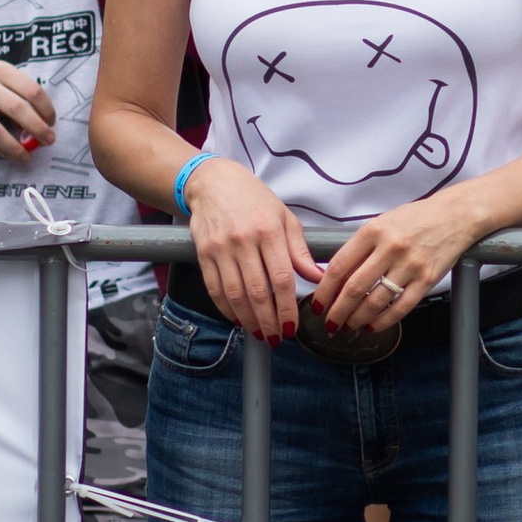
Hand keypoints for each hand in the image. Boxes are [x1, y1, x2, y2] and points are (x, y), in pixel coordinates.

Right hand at [0, 61, 57, 157]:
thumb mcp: (2, 79)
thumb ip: (21, 95)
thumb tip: (41, 124)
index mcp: (0, 70)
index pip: (32, 90)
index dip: (46, 109)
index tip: (52, 122)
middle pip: (17, 109)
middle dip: (37, 128)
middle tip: (49, 140)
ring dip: (16, 147)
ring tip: (28, 157)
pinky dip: (0, 151)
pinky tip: (11, 155)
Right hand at [183, 155, 321, 338]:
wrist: (214, 183)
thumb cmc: (255, 200)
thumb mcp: (284, 218)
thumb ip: (300, 250)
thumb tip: (318, 277)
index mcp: (269, 231)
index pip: (282, 278)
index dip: (287, 307)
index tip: (292, 327)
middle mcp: (244, 241)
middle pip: (257, 292)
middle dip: (268, 321)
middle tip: (275, 338)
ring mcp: (221, 248)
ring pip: (234, 294)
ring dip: (247, 320)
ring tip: (259, 333)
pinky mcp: (203, 254)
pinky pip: (214, 289)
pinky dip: (226, 309)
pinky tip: (237, 318)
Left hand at [312, 187, 484, 331]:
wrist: (455, 215)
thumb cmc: (415, 219)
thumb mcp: (382, 223)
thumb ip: (360, 247)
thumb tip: (335, 278)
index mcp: (373, 231)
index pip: (340, 266)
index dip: (325, 290)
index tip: (318, 304)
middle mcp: (391, 247)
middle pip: (355, 288)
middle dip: (337, 311)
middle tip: (329, 323)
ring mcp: (410, 264)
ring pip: (376, 301)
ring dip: (358, 319)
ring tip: (349, 325)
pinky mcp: (427, 279)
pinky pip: (401, 307)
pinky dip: (383, 321)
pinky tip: (373, 325)